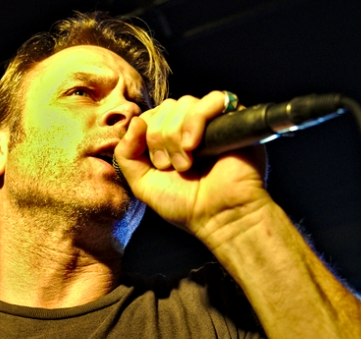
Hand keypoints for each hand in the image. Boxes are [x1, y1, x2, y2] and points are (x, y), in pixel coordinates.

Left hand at [113, 91, 271, 245]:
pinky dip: (196, 120)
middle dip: (160, 137)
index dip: (146, 134)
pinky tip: (193, 145)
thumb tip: (134, 121)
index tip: (157, 164)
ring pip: (185, 103)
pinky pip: (213, 99)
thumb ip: (126, 154)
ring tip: (185, 164)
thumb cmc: (185, 204)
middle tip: (170, 166)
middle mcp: (191, 127)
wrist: (219, 216)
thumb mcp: (142, 183)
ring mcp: (212, 122)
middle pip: (166, 107)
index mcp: (170, 138)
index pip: (151, 115)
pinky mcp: (234, 119)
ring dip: (176, 134)